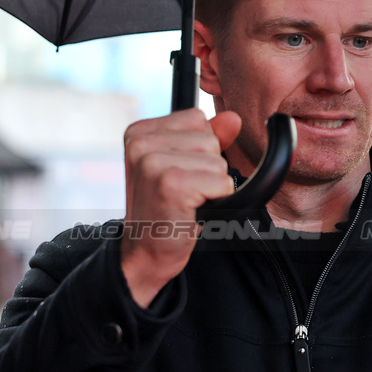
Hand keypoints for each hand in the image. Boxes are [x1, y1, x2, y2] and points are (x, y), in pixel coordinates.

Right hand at [121, 108, 240, 306]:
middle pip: (210, 139)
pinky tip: (192, 211)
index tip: (179, 175)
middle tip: (183, 193)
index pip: (198, 119)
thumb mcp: (183, 166)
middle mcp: (140, 142)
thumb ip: (208, 138)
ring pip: (218, 161)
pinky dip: (217, 200)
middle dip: (207, 169)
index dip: (200, 151)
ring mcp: (153, 162)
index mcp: (139, 132)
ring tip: (186, 202)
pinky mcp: (170, 184)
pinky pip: (222, 181)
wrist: (145, 253)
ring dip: (211, 186)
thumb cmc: (165, 210)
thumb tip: (233, 118)